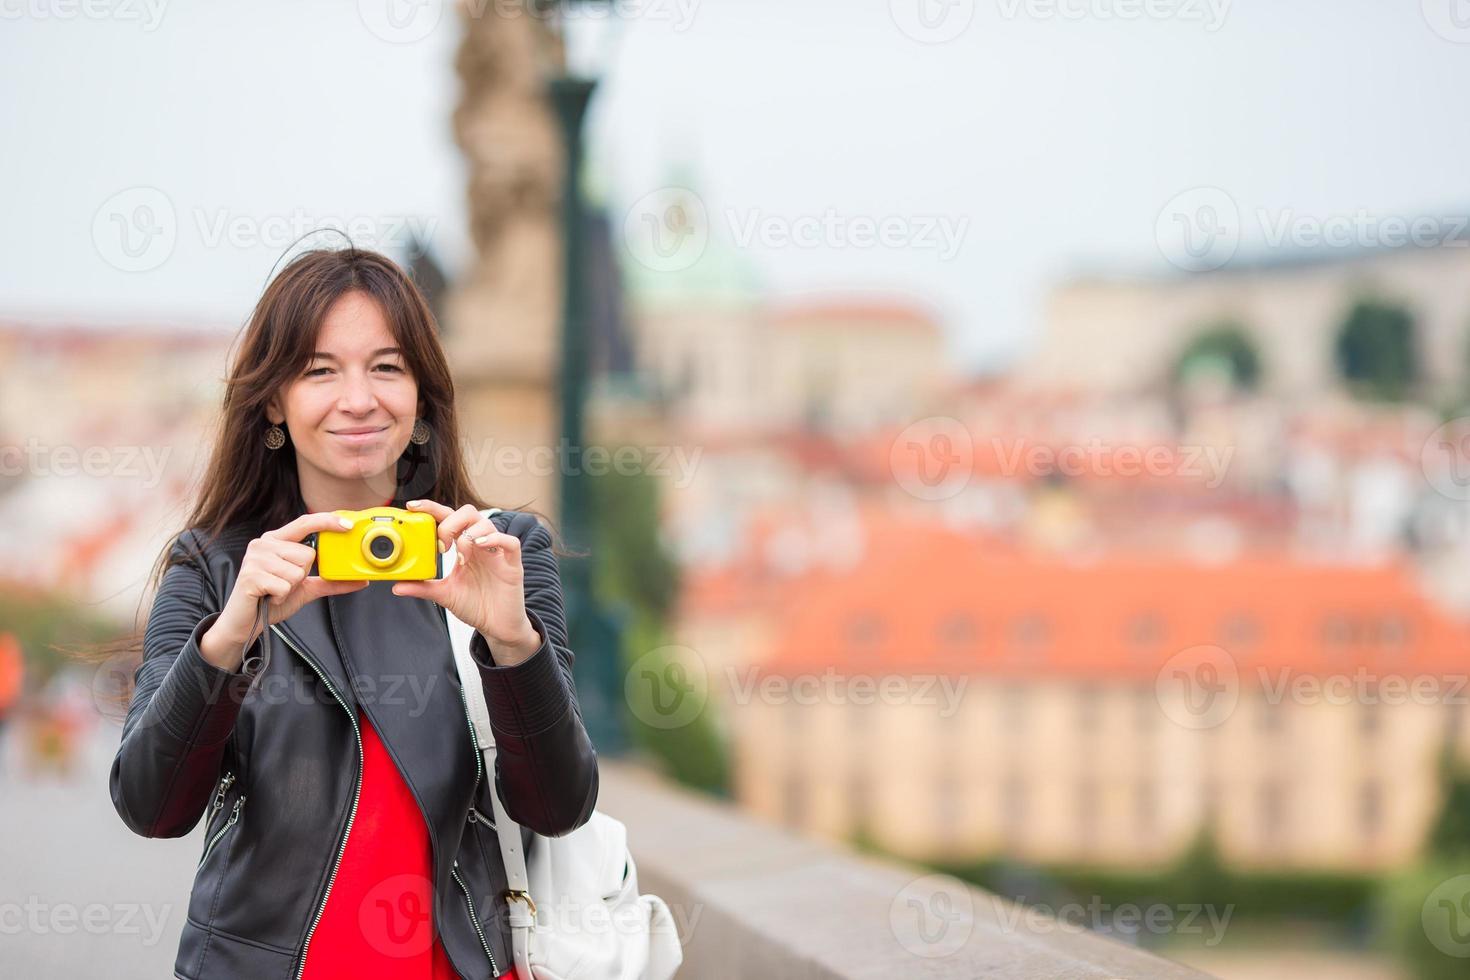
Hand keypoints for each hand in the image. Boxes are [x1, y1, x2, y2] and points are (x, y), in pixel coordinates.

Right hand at [200, 512, 368, 669]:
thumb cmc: (272, 600)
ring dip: (291, 587)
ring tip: (275, 591)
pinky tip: (269, 597)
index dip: (327, 521)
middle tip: (286, 584)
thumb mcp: (306, 588)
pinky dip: (281, 596)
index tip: (348, 525)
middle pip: (307, 554)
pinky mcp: (250, 575)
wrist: (244, 623)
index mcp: (277, 541)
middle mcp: (264, 544)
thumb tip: (360, 581)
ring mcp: (255, 559)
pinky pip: (284, 586)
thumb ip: (330, 581)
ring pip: (297, 571)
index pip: (305, 523)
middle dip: (303, 575)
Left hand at [391, 500, 539, 661]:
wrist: (497, 626)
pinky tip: (480, 546)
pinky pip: (510, 542)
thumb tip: (397, 586)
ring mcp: (497, 553)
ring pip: (487, 524)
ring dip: (469, 534)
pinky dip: (495, 539)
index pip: (449, 519)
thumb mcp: (444, 594)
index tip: (413, 507)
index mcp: (464, 548)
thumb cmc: (476, 605)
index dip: (432, 509)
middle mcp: (480, 546)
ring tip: (460, 555)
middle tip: (442, 543)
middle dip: (451, 522)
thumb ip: (423, 588)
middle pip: (469, 513)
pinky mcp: (512, 565)